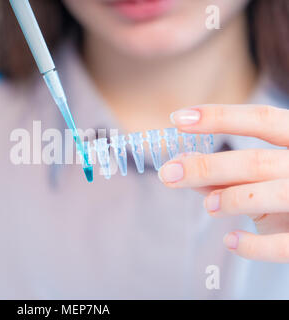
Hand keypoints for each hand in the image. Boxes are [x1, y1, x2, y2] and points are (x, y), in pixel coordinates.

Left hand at [159, 104, 288, 262]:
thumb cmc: (286, 198)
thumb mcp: (260, 179)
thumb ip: (224, 172)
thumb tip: (180, 161)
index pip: (261, 119)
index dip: (218, 117)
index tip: (177, 119)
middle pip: (255, 161)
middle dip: (206, 167)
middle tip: (168, 173)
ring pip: (270, 194)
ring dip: (230, 199)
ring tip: (208, 205)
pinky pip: (284, 244)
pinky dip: (253, 244)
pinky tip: (230, 241)